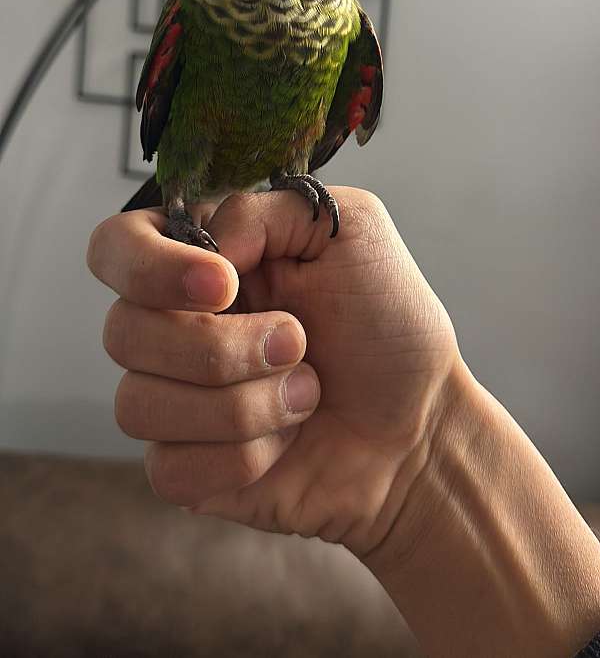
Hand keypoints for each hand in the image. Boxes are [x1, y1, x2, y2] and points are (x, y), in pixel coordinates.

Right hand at [87, 188, 458, 555]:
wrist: (422, 424)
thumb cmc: (388, 323)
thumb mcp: (348, 230)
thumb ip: (265, 211)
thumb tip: (202, 249)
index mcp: (203, 259)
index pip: (115, 247)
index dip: (151, 268)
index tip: (225, 284)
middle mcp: (174, 323)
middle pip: (123, 331)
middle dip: (222, 347)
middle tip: (299, 342)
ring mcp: (174, 396)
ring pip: (138, 405)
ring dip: (242, 407)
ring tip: (306, 393)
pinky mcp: (186, 464)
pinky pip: (167, 469)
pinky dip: (242, 458)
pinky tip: (285, 441)